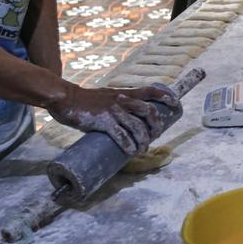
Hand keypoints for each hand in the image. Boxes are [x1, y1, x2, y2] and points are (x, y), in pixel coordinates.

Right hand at [46, 83, 177, 155]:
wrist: (66, 99)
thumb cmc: (86, 100)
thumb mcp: (107, 96)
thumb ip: (118, 104)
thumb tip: (128, 119)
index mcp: (124, 93)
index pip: (149, 91)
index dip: (164, 97)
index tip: (175, 103)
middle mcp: (122, 100)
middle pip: (148, 111)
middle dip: (156, 125)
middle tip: (156, 135)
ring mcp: (113, 111)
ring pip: (137, 127)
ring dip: (143, 140)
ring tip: (142, 148)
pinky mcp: (103, 122)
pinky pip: (121, 136)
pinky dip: (129, 145)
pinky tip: (131, 152)